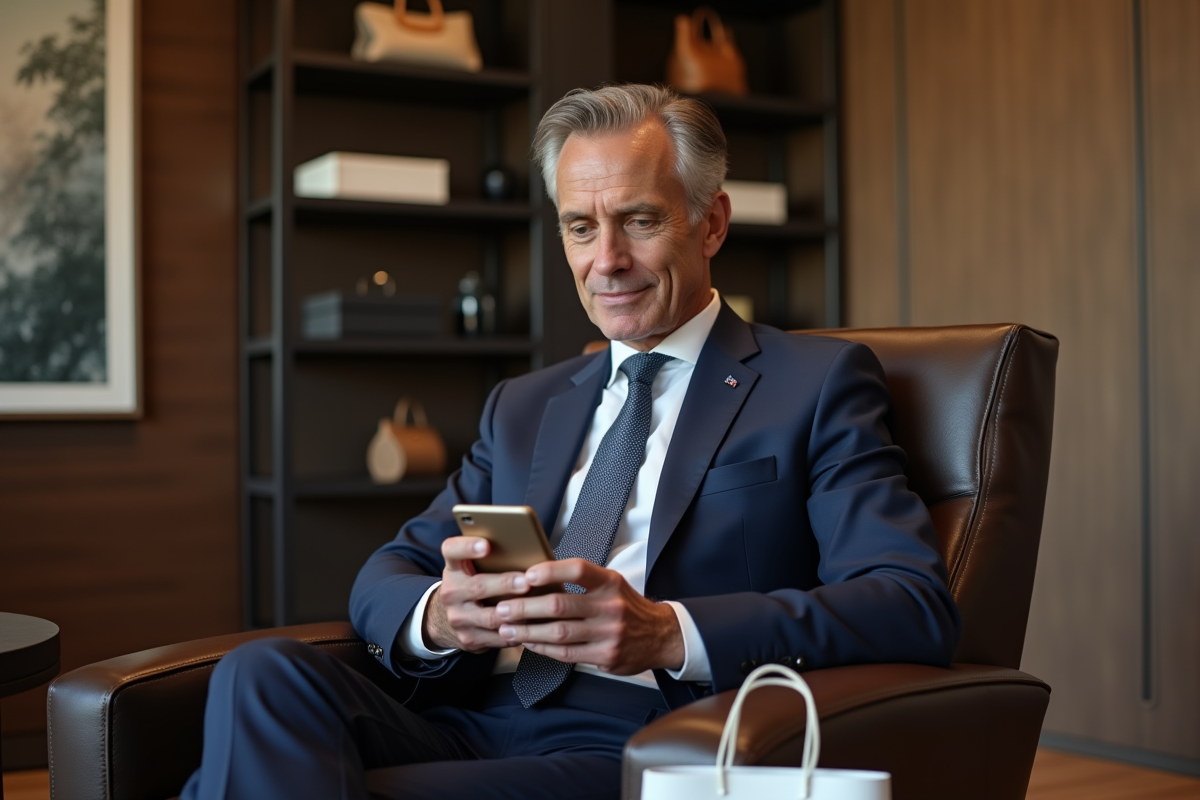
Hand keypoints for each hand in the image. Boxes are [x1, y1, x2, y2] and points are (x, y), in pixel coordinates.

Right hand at [423, 537, 530, 652]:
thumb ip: (491, 560)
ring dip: (515, 612)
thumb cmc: (471, 585)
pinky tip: (533, 626)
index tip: (486, 545)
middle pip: (478, 586)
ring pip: (490, 617)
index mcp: (454, 568)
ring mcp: (458, 618)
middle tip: (526, 581)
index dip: (467, 547)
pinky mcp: (469, 639)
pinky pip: (498, 637)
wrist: (447, 619)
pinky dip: (517, 632)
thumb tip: (530, 550)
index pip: (452, 550)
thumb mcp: (471, 569)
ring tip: (536, 606)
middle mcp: (451, 592)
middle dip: (505, 584)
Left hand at [493, 559, 684, 673]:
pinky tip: (528, 643)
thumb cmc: (625, 606)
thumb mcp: (612, 584)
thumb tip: (537, 578)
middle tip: (501, 608)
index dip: (549, 572)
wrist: (660, 635)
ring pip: (559, 633)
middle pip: (559, 605)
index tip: (525, 576)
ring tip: (506, 629)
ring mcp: (609, 634)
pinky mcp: (606, 656)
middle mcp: (610, 607)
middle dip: (524, 607)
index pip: (577, 570)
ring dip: (527, 631)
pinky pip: (567, 653)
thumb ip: (582, 582)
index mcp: (610, 582)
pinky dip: (543, 648)